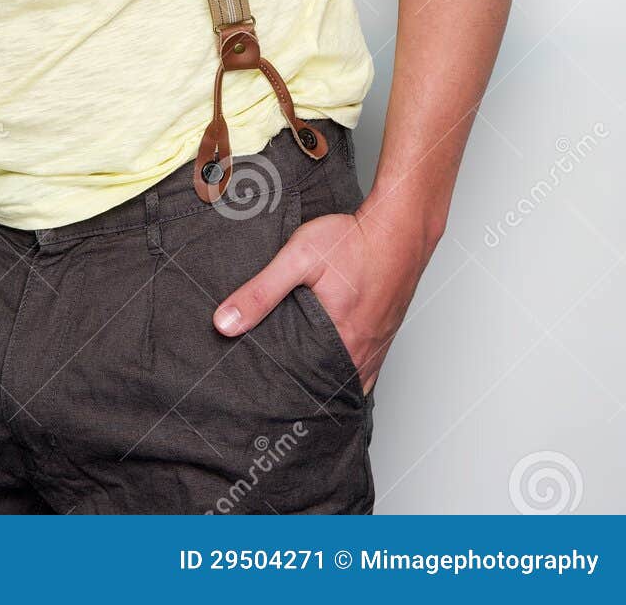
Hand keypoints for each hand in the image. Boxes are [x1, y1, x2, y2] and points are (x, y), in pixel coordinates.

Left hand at [211, 194, 438, 394]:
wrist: (399, 225)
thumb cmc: (353, 239)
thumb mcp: (298, 258)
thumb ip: (261, 291)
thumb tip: (225, 323)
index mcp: (342, 340)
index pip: (311, 388)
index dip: (289, 396)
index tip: (268, 400)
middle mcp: (364, 349)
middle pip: (331, 386)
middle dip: (307, 393)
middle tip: (281, 396)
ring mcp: (380, 341)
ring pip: (352, 378)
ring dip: (330, 382)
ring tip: (303, 386)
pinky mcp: (388, 329)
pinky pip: (369, 363)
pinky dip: (351, 369)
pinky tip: (335, 363)